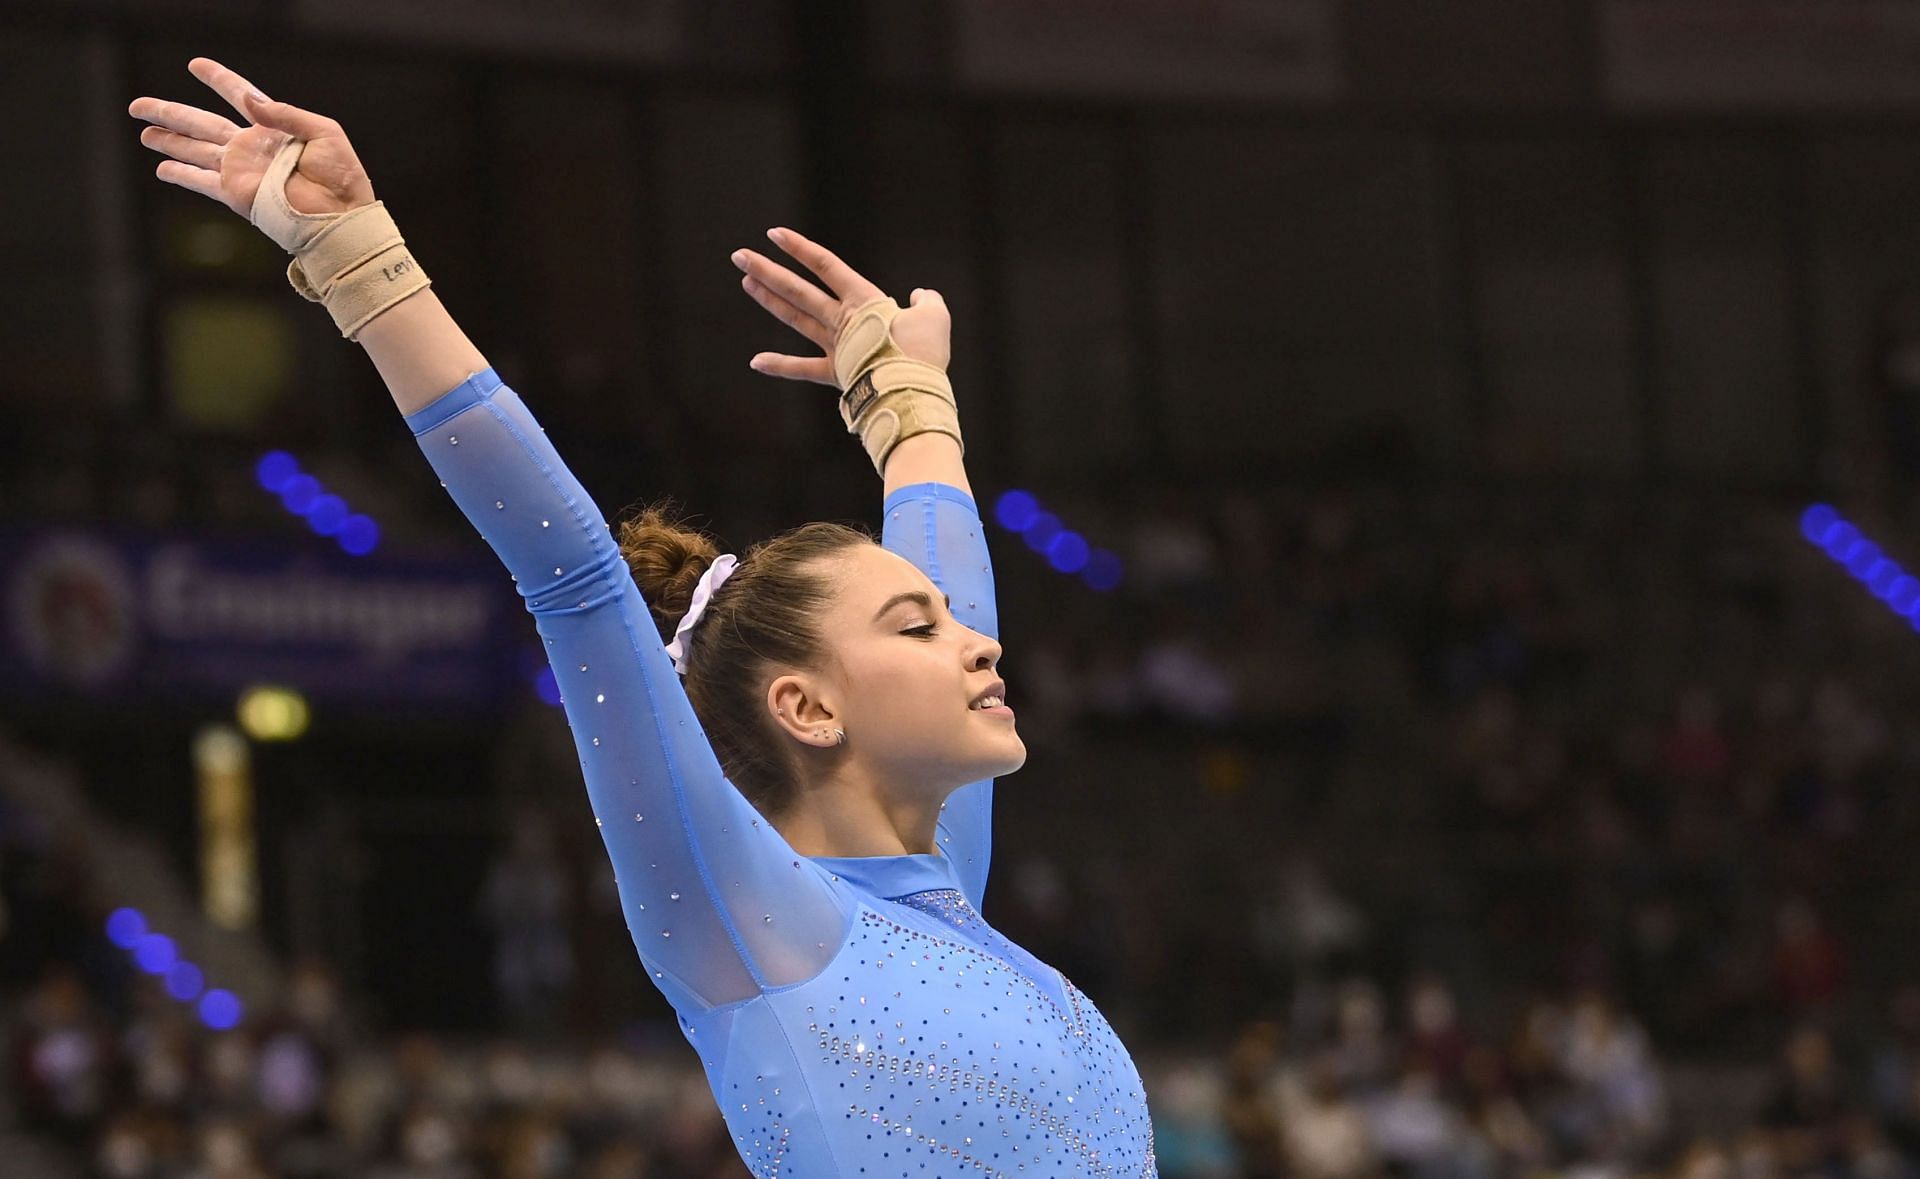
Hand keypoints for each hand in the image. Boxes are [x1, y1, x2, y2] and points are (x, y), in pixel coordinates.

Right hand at [128, 57, 374, 221]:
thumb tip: (250, 99)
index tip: (197, 64)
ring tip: (144, 133)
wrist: (340, 215)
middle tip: (138, 105)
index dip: (218, 79)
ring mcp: (240, 170)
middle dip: (169, 112)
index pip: (239, 95)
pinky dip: (181, 175)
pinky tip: (162, 169)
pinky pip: (202, 182)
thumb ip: (286, 113)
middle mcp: (250, 147)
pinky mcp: (236, 193)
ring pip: (194, 150)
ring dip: (168, 141)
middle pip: (200, 122)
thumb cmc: (341, 175)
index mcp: (273, 128)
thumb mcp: (324, 133)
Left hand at [732, 227, 951, 388]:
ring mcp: (835, 346)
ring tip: (746, 283)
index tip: (774, 234)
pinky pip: (803, 369)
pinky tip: (755, 361)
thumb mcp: (935, 316)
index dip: (799, 248)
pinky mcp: (835, 374)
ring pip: (796, 319)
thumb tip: (920, 297)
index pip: (825, 266)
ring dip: (770, 300)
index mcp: (863, 300)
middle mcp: (841, 319)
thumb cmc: (924, 350)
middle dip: (767, 270)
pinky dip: (780, 365)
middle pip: (798, 290)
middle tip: (739, 256)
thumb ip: (926, 301)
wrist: (911, 390)